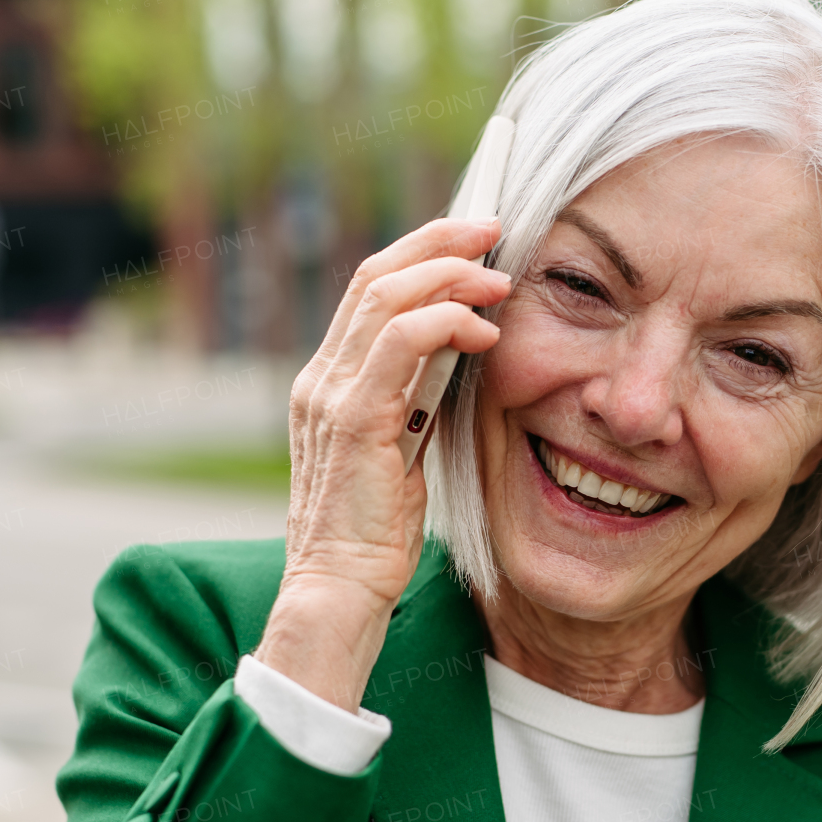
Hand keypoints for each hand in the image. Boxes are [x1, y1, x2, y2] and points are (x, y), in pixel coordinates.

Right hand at [255, 217, 507, 711]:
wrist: (340, 591)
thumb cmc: (374, 535)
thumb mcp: (400, 451)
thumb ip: (415, 400)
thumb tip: (457, 354)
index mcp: (329, 382)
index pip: (370, 290)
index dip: (423, 253)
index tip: (477, 240)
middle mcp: (321, 379)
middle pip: (375, 275)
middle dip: (440, 243)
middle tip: (496, 230)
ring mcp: (330, 396)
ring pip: (385, 297)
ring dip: (451, 277)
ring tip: (500, 280)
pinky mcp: (352, 422)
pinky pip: (398, 345)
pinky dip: (445, 323)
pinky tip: (484, 332)